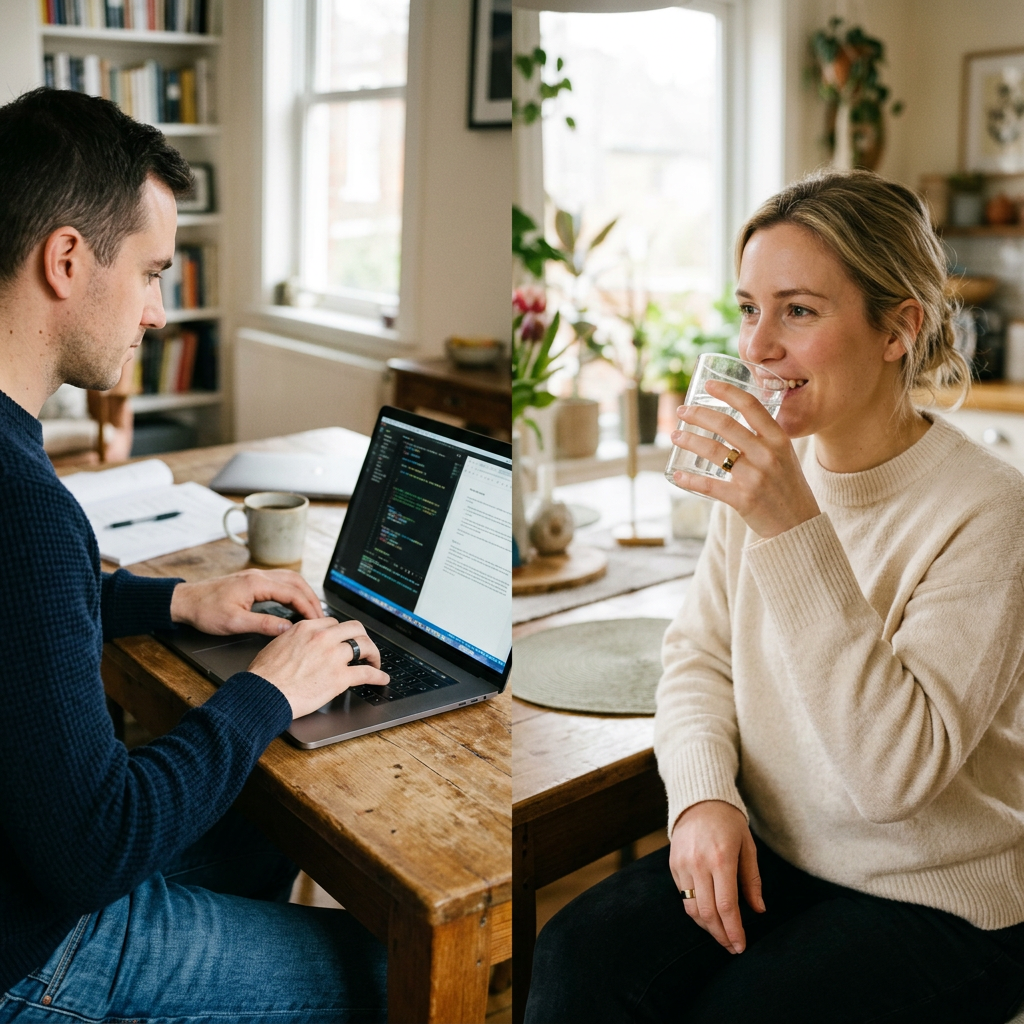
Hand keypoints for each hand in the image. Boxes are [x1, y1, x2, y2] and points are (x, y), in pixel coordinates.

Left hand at [170, 568, 324, 636]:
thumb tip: (287, 628)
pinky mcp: (252, 580)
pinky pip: (281, 581)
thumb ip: (264, 624)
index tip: (318, 621)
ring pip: (290, 579)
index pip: (293, 593)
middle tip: (322, 616)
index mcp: (257, 583)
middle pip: (297, 582)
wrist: (185, 601)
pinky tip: (294, 602)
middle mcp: (259, 575)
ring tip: (313, 610)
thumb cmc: (204, 611)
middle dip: (312, 599)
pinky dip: (293, 590)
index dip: (308, 608)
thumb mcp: (234, 623)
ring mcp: (256, 575)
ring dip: (304, 593)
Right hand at [248, 616, 388, 718]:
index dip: (341, 632)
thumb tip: (300, 643)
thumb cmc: (264, 675)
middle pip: (355, 628)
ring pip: (364, 646)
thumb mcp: (277, 645)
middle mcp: (323, 638)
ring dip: (373, 654)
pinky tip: (382, 679)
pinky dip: (378, 676)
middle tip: (364, 647)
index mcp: (307, 628)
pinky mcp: (340, 677)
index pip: (333, 622)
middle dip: (362, 637)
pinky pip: (367, 673)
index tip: (344, 640)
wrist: (263, 693)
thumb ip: (294, 639)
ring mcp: (333, 656)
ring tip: (375, 661)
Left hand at [669, 380, 819, 538]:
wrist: (799, 527)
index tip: (708, 385)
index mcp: (779, 440)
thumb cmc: (787, 488)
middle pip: (726, 424)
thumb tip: (733, 421)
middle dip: (699, 414)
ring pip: (714, 451)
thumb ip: (765, 439)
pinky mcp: (743, 499)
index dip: (727, 392)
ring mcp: (755, 477)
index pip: (751, 406)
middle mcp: (768, 455)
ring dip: (690, 441)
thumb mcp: (785, 457)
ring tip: (676, 436)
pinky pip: (710, 485)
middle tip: (682, 411)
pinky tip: (677, 475)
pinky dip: (690, 480)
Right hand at [669, 800, 764, 953]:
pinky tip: (708, 915)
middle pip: (708, 913)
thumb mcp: (747, 847)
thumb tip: (758, 910)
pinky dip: (695, 911)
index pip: (727, 906)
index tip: (741, 946)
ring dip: (707, 927)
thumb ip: (752, 880)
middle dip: (721, 935)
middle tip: (732, 947)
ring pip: (692, 909)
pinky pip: (683, 896)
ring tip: (721, 934)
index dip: (734, 931)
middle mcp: (699, 864)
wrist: (699, 800)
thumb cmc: (729, 822)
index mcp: (721, 859)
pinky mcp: (673, 865)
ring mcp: (683, 865)